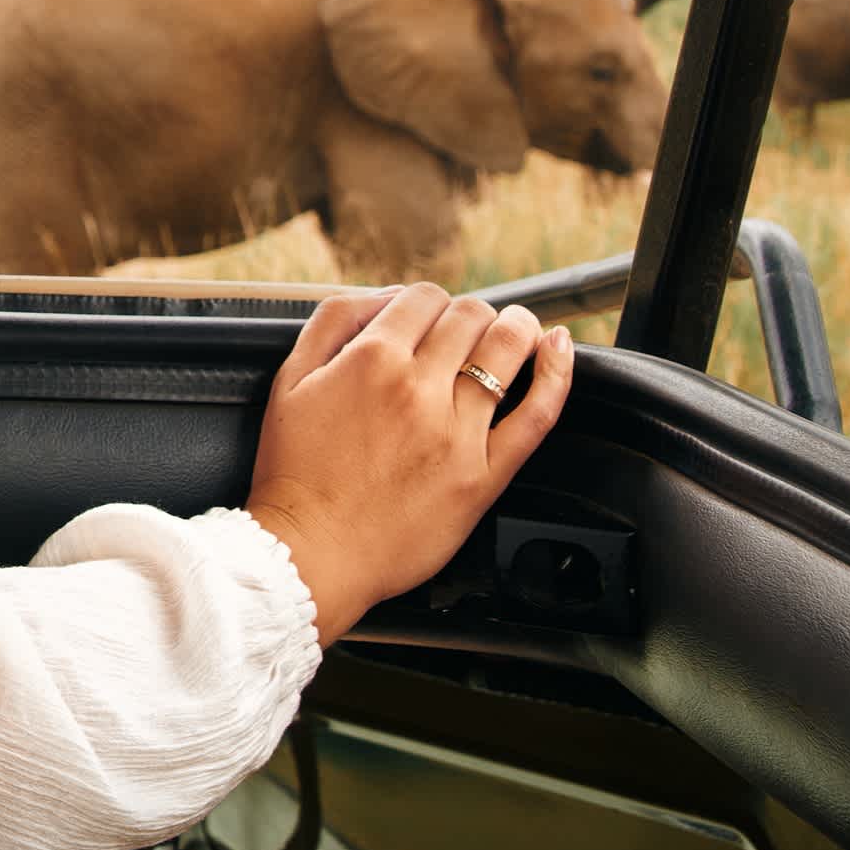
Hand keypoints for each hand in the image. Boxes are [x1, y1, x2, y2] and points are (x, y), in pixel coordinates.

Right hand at [245, 284, 572, 645]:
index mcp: (371, 359)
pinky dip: (556, 374)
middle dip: (470, 314)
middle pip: (469, 316)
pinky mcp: (484, 474)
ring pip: (507, 349)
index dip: (427, 302)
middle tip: (467, 329)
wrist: (311, 552)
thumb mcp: (290, 380)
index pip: (423, 298)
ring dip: (518, 327)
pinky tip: (559, 349)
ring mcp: (456, 431)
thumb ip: (333, 323)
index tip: (427, 318)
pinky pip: (537, 414)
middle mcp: (418, 387)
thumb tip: (385, 296)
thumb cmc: (296, 473)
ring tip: (518, 328)